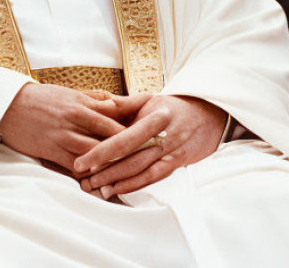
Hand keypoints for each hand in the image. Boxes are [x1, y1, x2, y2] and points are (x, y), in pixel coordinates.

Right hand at [0, 84, 149, 171]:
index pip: (116, 115)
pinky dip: (89, 177)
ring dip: (114, 166)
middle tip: (154, 157)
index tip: (156, 132)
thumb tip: (117, 103)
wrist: (9, 106)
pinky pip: (75, 167)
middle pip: (112, 135)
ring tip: (134, 176)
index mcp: (83, 102)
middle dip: (133, 147)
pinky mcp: (53, 151)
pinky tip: (102, 186)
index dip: (136, 124)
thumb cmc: (42, 98)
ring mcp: (65, 136)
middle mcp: (77, 118)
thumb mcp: (70, 93)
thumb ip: (94, 99)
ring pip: (97, 153)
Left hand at [73, 95, 226, 199]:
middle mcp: (165, 136)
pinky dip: (134, 185)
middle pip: (130, 158)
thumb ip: (126, 103)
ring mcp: (172, 152)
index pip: (124, 138)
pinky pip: (153, 178)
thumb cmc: (171, 107)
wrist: (206, 115)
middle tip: (82, 179)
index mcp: (155, 116)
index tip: (81, 161)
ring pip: (140, 171)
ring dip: (116, 182)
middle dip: (104, 171)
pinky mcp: (177, 163)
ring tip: (94, 187)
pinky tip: (116, 190)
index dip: (101, 152)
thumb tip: (103, 103)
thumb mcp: (150, 98)